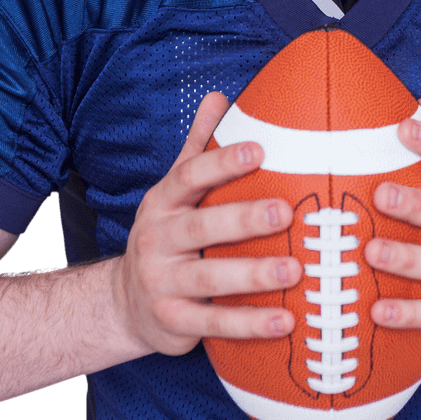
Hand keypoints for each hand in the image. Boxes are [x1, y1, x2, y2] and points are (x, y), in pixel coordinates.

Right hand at [114, 92, 301, 355]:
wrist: (126, 302)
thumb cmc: (168, 234)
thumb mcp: (175, 190)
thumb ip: (198, 146)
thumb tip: (219, 95)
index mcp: (163, 202)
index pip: (189, 176)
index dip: (222, 162)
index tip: (260, 149)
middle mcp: (156, 240)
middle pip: (200, 227)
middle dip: (243, 219)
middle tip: (287, 212)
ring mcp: (162, 283)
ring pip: (208, 279)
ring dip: (253, 275)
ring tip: (294, 270)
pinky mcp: (173, 323)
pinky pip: (214, 324)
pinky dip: (250, 324)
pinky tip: (286, 320)